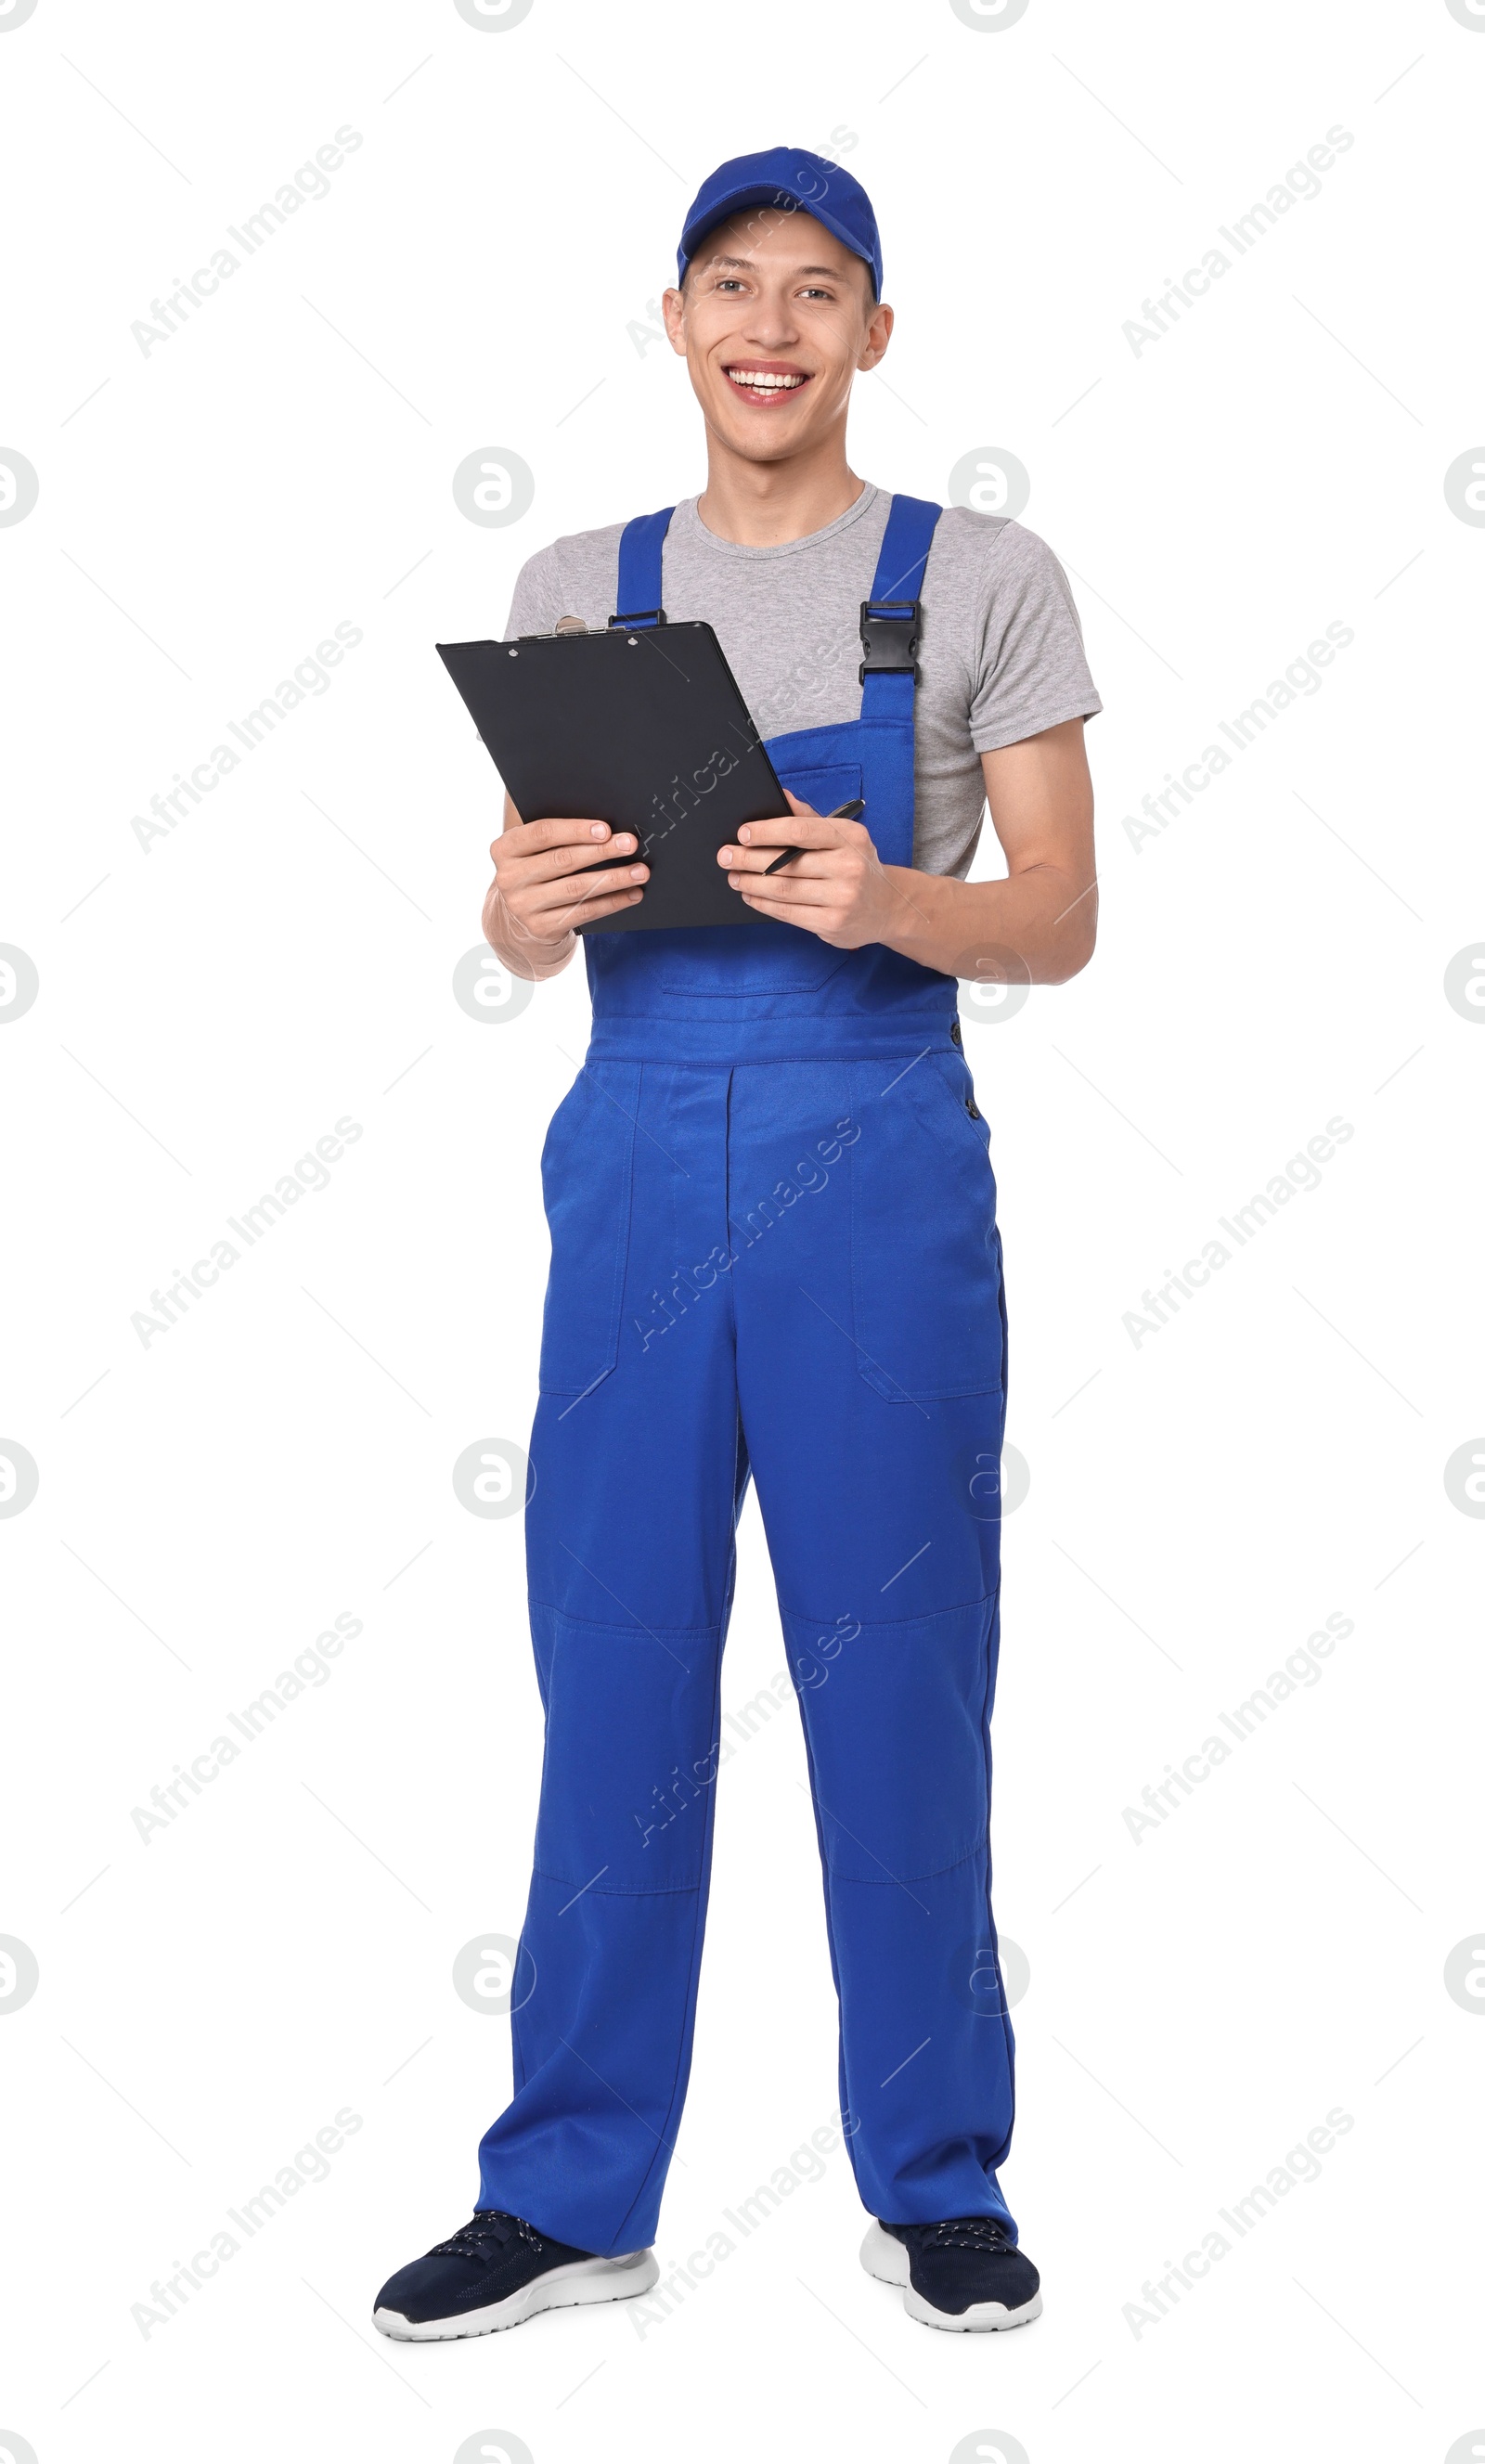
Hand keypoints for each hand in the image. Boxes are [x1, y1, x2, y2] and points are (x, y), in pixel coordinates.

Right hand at [484, 809, 647, 974]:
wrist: (516, 920)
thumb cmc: (534, 872)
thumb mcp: (531, 852)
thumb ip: (554, 837)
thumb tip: (604, 828)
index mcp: (505, 849)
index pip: (542, 833)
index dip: (576, 830)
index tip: (605, 829)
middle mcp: (509, 878)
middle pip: (562, 860)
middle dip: (601, 851)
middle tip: (629, 844)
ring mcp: (523, 906)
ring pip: (576, 888)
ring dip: (613, 878)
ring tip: (639, 871)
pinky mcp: (541, 928)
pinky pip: (583, 912)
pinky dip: (612, 902)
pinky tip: (631, 894)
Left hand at [717, 793, 897, 947]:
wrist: (888, 906)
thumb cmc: (857, 864)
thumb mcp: (843, 836)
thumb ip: (810, 818)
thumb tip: (780, 795)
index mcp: (850, 837)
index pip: (801, 831)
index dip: (767, 832)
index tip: (742, 833)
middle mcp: (848, 867)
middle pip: (786, 863)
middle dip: (749, 859)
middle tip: (725, 856)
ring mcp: (841, 898)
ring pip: (783, 890)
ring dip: (751, 883)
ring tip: (733, 876)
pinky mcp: (832, 923)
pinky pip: (788, 913)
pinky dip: (764, 903)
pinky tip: (750, 895)